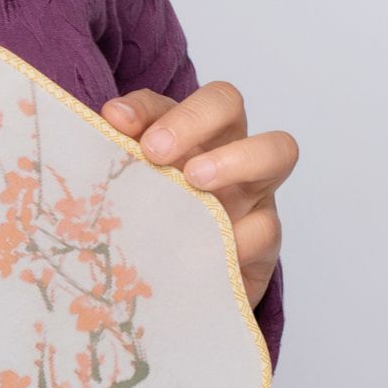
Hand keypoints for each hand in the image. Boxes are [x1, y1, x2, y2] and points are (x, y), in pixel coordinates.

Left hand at [101, 79, 296, 310]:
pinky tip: (205, 251)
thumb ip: (121, 154)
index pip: (165, 99)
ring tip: (195, 184)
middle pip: (228, 102)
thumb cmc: (157, 226)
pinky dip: (236, 238)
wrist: (181, 287)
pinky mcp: (265, 239)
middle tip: (156, 153)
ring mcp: (254, 191)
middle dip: (192, 120)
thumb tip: (110, 120)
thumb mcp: (133, 189)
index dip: (148, 105)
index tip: (117, 122)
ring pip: (277, 150)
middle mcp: (226, 150)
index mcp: (188, 134)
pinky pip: (265, 228)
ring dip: (233, 160)